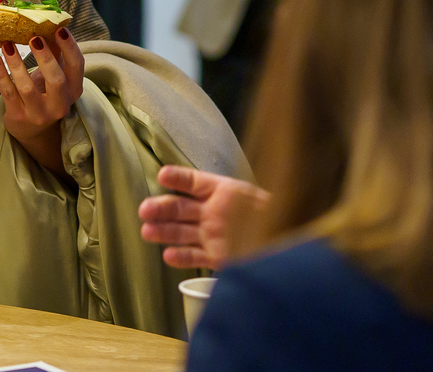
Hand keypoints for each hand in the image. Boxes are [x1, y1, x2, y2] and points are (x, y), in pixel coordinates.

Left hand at [0, 28, 84, 142]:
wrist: (30, 129)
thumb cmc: (44, 95)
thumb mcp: (54, 76)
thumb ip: (56, 52)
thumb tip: (53, 23)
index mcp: (73, 90)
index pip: (77, 66)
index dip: (70, 46)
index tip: (60, 29)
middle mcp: (59, 104)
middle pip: (56, 80)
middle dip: (45, 57)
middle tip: (34, 38)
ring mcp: (38, 113)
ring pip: (27, 87)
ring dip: (16, 63)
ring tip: (6, 44)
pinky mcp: (18, 116)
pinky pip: (7, 92)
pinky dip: (0, 74)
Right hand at [139, 166, 269, 269]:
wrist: (288, 246)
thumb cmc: (274, 215)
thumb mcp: (258, 200)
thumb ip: (239, 196)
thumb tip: (222, 194)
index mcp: (222, 192)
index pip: (194, 182)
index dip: (178, 179)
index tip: (163, 175)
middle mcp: (211, 212)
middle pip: (181, 208)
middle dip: (161, 208)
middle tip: (144, 210)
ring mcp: (211, 235)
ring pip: (182, 232)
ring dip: (164, 232)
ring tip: (147, 232)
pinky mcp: (215, 257)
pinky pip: (195, 256)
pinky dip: (182, 257)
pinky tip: (168, 255)